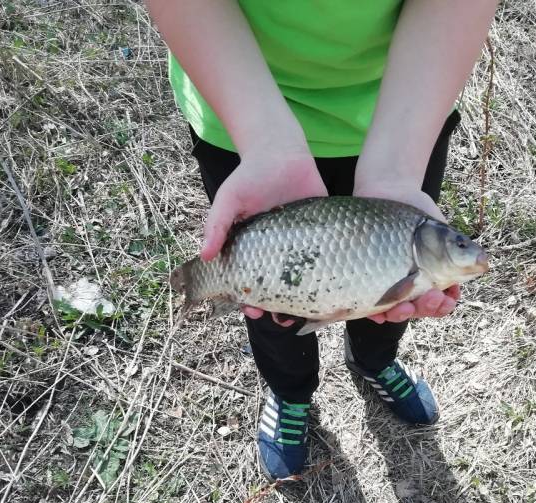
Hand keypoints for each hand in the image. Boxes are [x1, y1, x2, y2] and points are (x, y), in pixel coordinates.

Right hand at [202, 146, 326, 326]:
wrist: (280, 150)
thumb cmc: (249, 175)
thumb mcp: (229, 199)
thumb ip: (217, 224)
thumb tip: (205, 255)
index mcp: (254, 248)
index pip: (250, 281)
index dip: (249, 299)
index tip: (252, 310)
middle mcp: (278, 250)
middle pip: (278, 286)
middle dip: (277, 306)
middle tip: (281, 318)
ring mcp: (302, 242)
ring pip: (303, 277)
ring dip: (303, 297)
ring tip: (306, 311)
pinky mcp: (323, 231)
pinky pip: (326, 256)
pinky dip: (328, 272)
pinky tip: (330, 287)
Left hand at [353, 179, 459, 323]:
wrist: (387, 194)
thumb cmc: (416, 215)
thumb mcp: (440, 231)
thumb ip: (459, 250)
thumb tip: (483, 262)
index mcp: (433, 279)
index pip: (441, 302)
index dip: (445, 305)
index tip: (448, 298)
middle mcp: (412, 286)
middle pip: (421, 309)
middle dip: (427, 308)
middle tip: (430, 297)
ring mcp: (389, 285)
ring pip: (397, 311)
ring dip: (403, 314)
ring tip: (406, 306)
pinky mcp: (367, 282)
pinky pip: (369, 305)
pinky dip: (376, 312)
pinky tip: (380, 312)